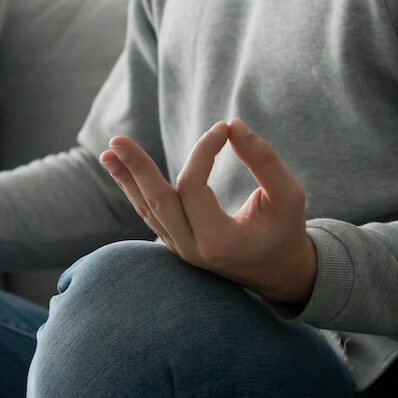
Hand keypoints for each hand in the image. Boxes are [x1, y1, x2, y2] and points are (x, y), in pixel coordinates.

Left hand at [99, 118, 317, 303]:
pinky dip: (135, 190)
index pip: (195, 187)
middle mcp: (192, 249)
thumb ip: (264, 160)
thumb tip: (233, 124)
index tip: (223, 129)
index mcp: (219, 241)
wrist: (279, 273)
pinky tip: (119, 168)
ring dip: (127, 178)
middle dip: (136, 169)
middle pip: (157, 203)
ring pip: (147, 210)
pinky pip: (151, 213)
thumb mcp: (289, 196)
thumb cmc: (285, 231)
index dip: (203, 151)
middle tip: (116, 141)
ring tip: (108, 152)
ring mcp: (180, 250)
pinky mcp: (175, 243)